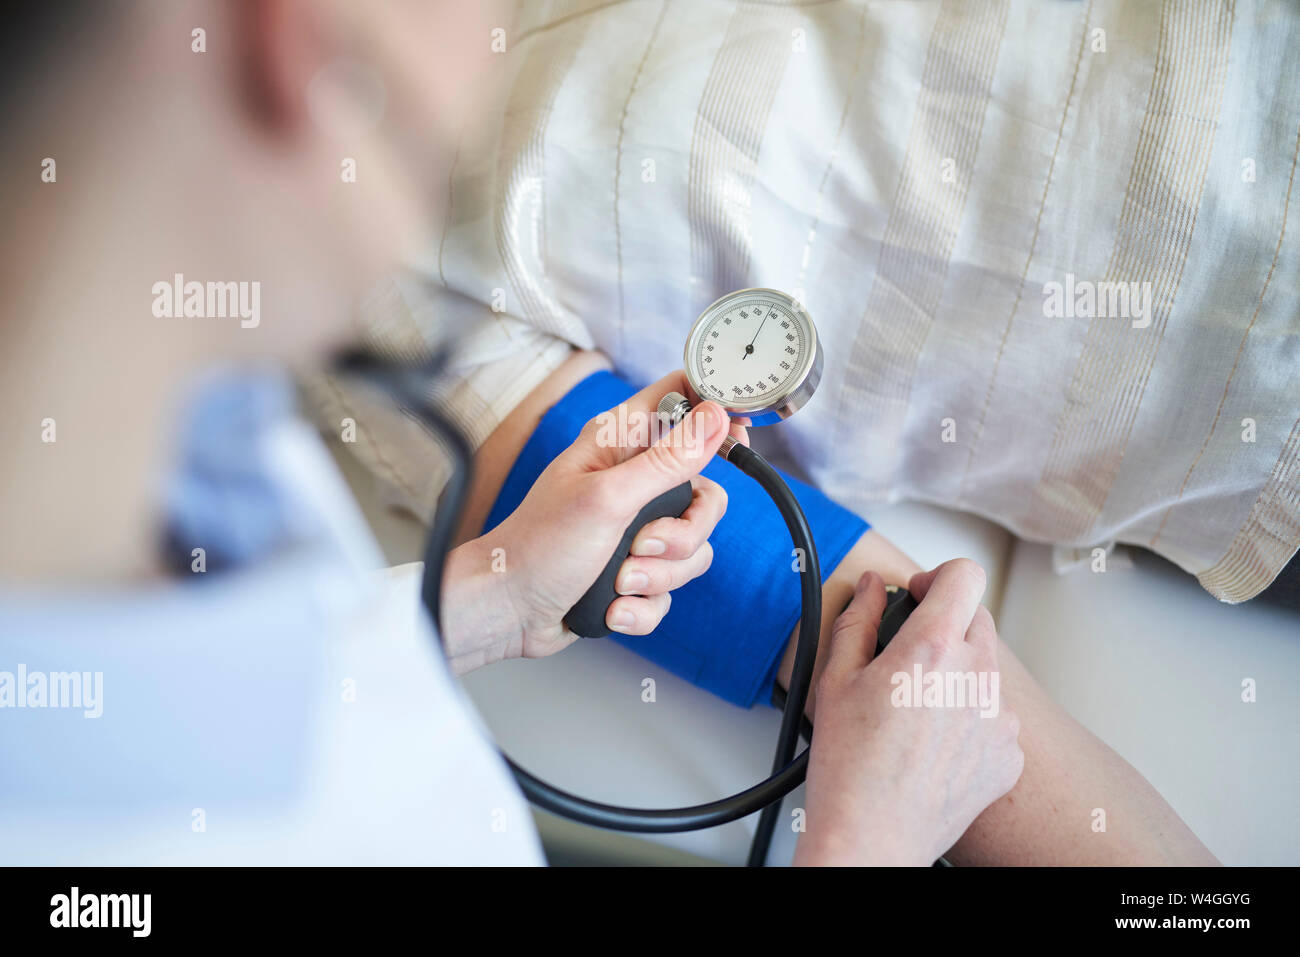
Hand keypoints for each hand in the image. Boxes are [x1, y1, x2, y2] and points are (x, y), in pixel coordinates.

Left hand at [440, 370, 745, 671]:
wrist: (508, 612)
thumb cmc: (540, 546)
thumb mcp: (608, 497)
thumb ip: (667, 459)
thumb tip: (715, 416)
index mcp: (621, 445)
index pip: (681, 400)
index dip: (715, 412)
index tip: (734, 440)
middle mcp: (634, 482)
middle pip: (706, 496)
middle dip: (683, 534)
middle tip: (641, 543)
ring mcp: (636, 529)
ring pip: (693, 551)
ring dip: (657, 577)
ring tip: (618, 580)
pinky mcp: (636, 572)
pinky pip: (670, 589)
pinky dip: (642, 605)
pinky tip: (611, 605)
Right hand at [794, 560, 1023, 865]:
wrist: (873, 837)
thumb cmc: (849, 766)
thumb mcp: (835, 680)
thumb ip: (857, 620)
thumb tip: (872, 586)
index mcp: (932, 649)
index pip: (964, 575)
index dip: (938, 578)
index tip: (919, 597)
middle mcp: (976, 677)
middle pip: (977, 620)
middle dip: (944, 628)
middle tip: (905, 661)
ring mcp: (999, 718)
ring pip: (985, 670)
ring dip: (958, 674)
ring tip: (915, 713)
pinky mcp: (1010, 753)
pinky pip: (995, 715)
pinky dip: (970, 720)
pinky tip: (933, 745)